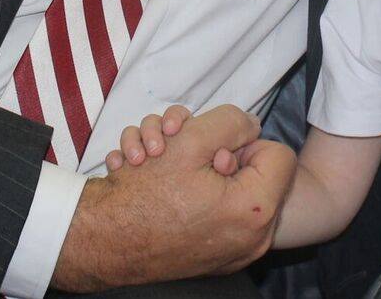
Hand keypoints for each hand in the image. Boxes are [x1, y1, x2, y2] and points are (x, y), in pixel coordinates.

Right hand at [52, 104, 296, 289]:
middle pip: (256, 174)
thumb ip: (232, 123)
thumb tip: (252, 127)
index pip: (278, 154)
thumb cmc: (144, 194)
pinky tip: (163, 189)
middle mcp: (253, 239)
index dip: (242, 142)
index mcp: (256, 210)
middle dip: (220, 155)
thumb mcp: (190, 140)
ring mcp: (235, 252)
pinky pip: (221, 216)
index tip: (209, 152)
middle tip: (184, 157)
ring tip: (165, 169)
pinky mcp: (216, 259)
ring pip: (234, 192)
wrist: (103, 241)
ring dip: (201, 172)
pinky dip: (197, 197)